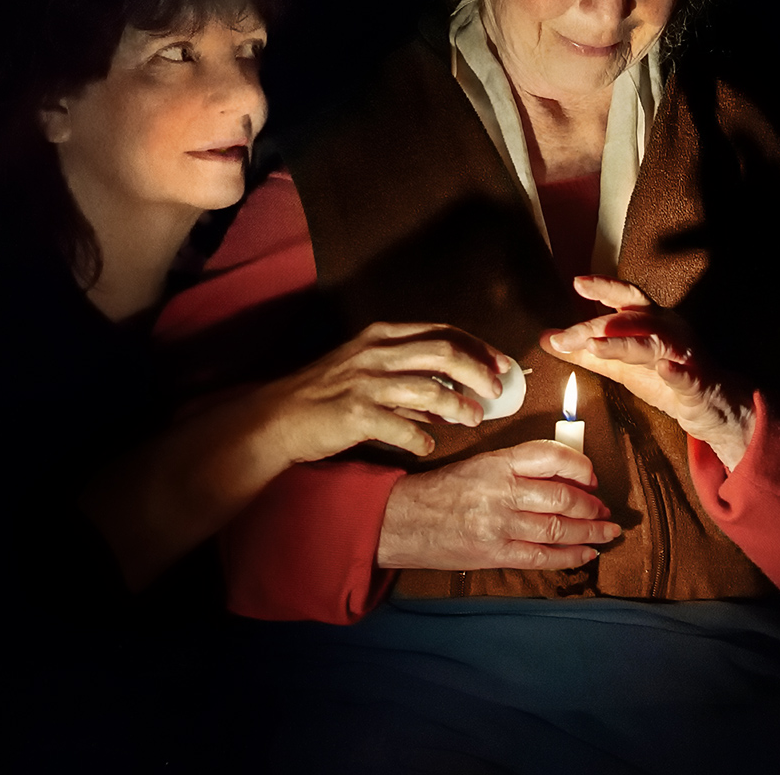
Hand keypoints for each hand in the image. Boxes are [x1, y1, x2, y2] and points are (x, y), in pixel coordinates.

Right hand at [268, 322, 507, 461]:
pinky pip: (402, 428)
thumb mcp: (367, 373)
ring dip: (458, 406)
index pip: (442, 332)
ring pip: (429, 389)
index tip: (500, 364)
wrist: (278, 417)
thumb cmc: (326, 395)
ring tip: (473, 419)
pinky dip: (421, 439)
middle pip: (443, 353)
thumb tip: (452, 399)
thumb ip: (409, 380)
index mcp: (381, 335)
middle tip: (495, 391)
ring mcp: (365, 382)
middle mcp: (376, 352)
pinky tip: (428, 447)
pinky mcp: (355, 414)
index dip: (477, 347)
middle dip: (478, 371)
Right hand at [376, 440, 619, 568]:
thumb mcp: (479, 465)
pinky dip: (569, 556)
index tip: (591, 476)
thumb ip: (516, 469)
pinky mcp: (495, 553)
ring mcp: (500, 525)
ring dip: (589, 532)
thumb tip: (561, 478)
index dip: (578, 465)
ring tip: (608, 532)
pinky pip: (541, 557)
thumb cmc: (442, 490)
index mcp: (498, 463)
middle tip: (605, 510)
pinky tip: (586, 554)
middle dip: (591, 506)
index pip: (550, 455)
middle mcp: (502, 491)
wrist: (404, 520)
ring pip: (557, 528)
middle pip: (561, 497)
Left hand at [542, 276, 754, 469]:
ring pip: (652, 344)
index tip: (578, 283)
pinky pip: (687, 375)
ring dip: (623, 345)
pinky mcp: (697, 383)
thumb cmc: (665, 378)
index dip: (603, 288)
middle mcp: (667, 330)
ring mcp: (683, 354)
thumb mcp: (621, 364)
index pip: (625, 298)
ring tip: (596, 346)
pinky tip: (664, 369)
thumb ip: (586, 352)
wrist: (709, 408)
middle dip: (598, 326)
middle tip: (567, 337)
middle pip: (631, 319)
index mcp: (650, 321)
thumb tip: (548, 338)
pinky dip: (676, 371)